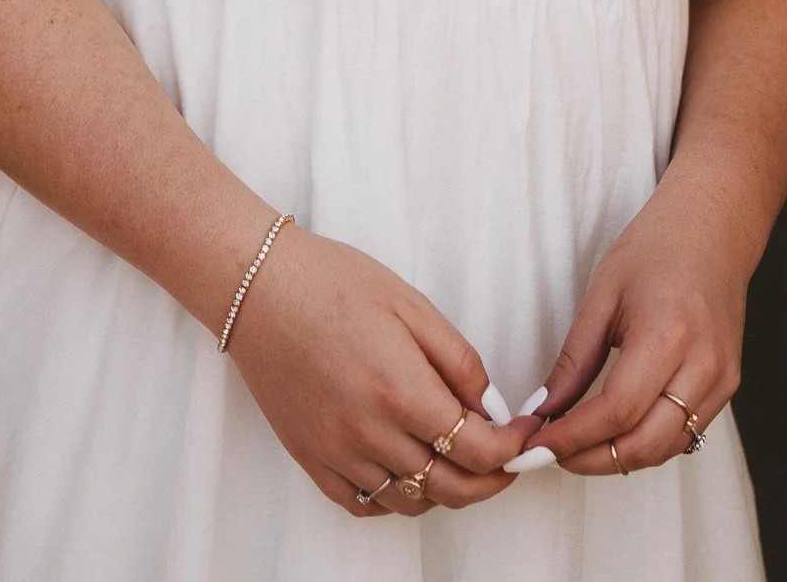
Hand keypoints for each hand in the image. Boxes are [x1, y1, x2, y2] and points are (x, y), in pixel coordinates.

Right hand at [225, 224, 540, 514]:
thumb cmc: (335, 283)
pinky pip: (363, 503)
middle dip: (491, 479)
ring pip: (410, 502)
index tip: (525, 436)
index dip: (512, 449)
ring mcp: (337, 452)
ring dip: (445, 488)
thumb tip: (490, 407)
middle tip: (506, 459)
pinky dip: (394, 498)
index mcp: (402, 390)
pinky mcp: (310, 458)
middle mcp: (371, 433)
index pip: (478, 450)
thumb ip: (458, 360)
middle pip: (451, 487)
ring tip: (457, 458)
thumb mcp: (411, 305)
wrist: (260, 288)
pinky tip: (407, 469)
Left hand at [528, 179, 747, 474]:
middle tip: (549, 454)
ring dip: (617, 458)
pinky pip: (684, 434)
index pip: (616, 411)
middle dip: (590, 459)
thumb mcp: (603, 293)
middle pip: (643, 445)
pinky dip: (646, 443)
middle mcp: (703, 365)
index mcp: (668, 334)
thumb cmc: (657, 246)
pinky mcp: (728, 385)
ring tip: (574, 446)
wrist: (714, 226)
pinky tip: (614, 432)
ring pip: (665, 448)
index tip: (536, 444)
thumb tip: (544, 410)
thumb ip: (575, 359)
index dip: (572, 437)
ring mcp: (722, 379)